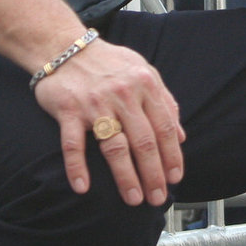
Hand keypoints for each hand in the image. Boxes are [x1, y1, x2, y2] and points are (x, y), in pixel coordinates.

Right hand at [32, 39, 185, 205]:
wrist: (64, 47)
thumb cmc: (108, 63)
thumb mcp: (144, 71)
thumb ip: (165, 101)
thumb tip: (181, 136)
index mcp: (145, 84)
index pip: (164, 127)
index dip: (172, 155)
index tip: (175, 177)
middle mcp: (123, 94)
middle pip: (143, 141)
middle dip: (153, 173)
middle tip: (157, 197)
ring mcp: (95, 103)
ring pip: (114, 146)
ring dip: (125, 176)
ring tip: (133, 198)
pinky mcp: (68, 110)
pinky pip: (73, 144)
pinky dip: (77, 167)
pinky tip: (83, 187)